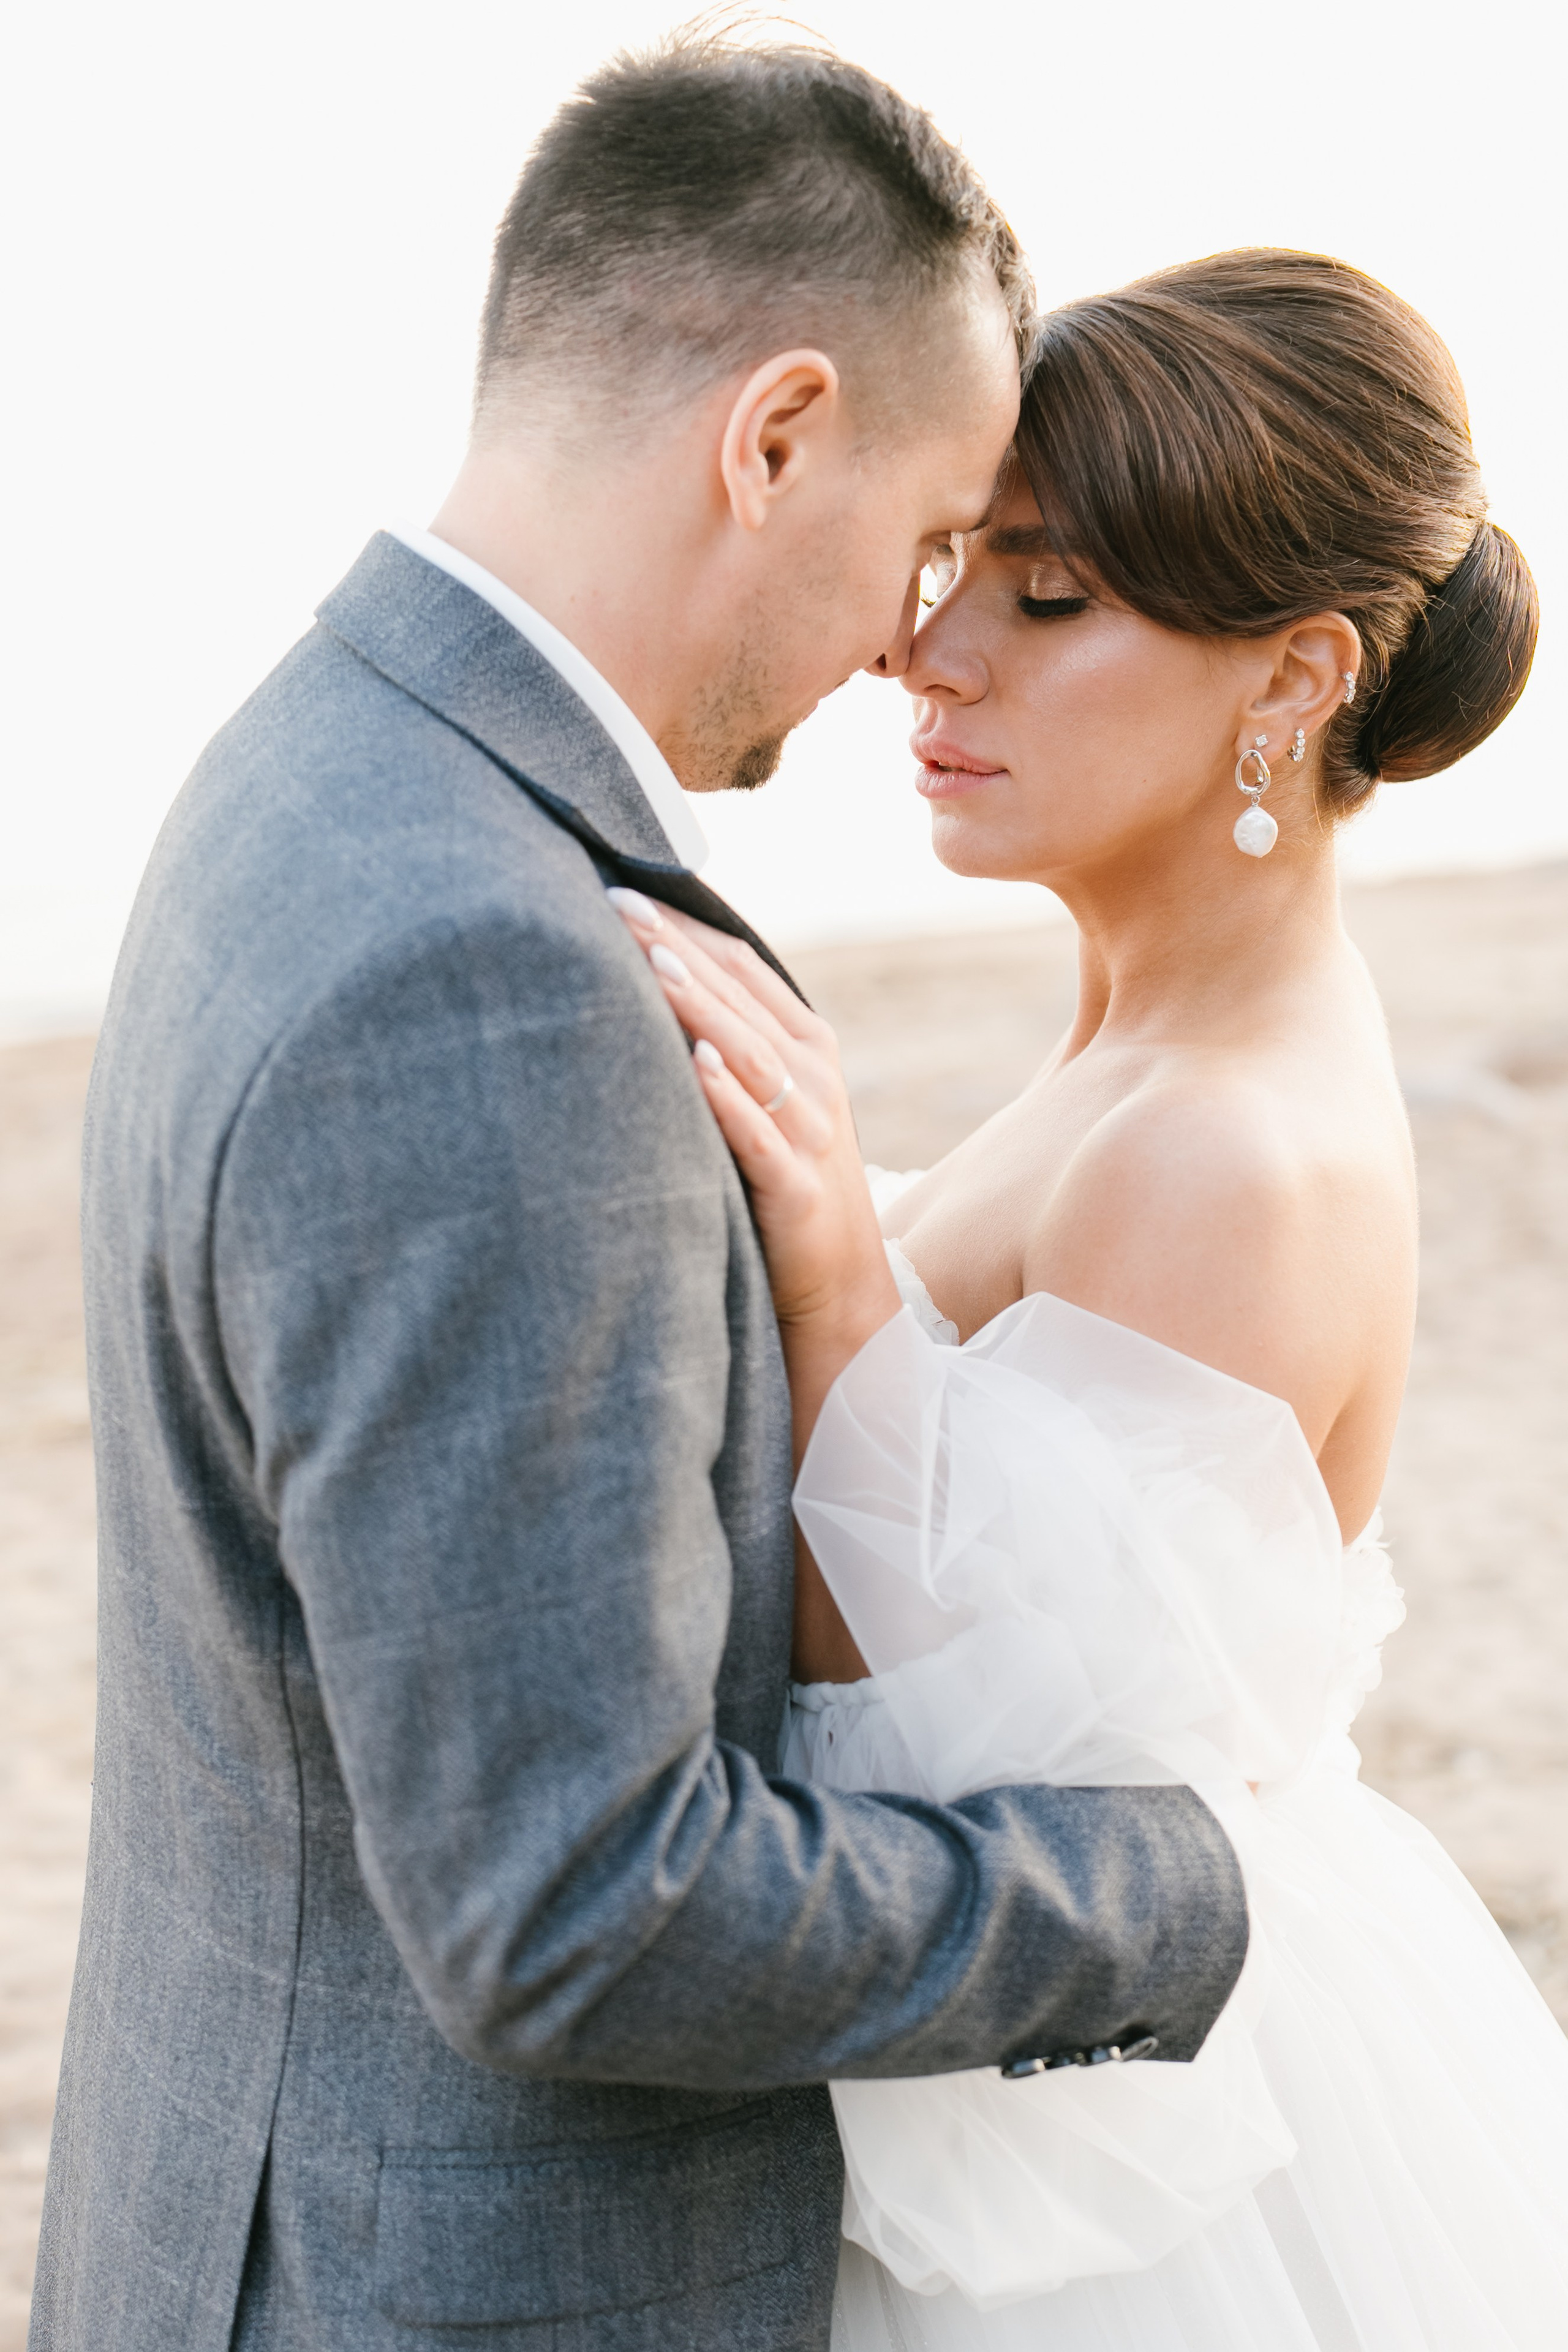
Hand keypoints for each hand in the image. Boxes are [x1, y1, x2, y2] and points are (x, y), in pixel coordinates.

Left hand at [607, 889, 901, 1460]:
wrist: (842, 1296)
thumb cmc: (786, 1195)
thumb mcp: (769, 1108)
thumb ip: (730, 1049)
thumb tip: (654, 990)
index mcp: (807, 1048)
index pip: (742, 966)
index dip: (685, 924)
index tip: (622, 884)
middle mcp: (816, 1078)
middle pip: (738, 996)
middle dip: (675, 946)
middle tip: (612, 900)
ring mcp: (811, 1132)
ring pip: (747, 1052)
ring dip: (698, 1003)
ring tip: (648, 959)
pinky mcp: (797, 1189)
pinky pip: (760, 1135)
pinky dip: (729, 1097)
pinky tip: (695, 1060)